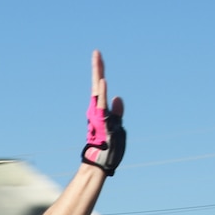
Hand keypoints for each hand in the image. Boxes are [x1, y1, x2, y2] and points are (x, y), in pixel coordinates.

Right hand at [81, 51, 125, 175]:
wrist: (101, 162)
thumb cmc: (109, 148)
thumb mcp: (117, 128)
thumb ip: (117, 113)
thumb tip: (118, 98)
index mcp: (102, 110)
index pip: (101, 88)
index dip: (101, 73)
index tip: (99, 58)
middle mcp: (97, 110)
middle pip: (97, 84)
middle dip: (97, 68)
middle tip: (96, 52)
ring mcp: (98, 115)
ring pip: (98, 91)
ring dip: (98, 75)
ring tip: (98, 58)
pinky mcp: (100, 122)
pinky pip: (101, 105)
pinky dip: (102, 93)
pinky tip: (103, 81)